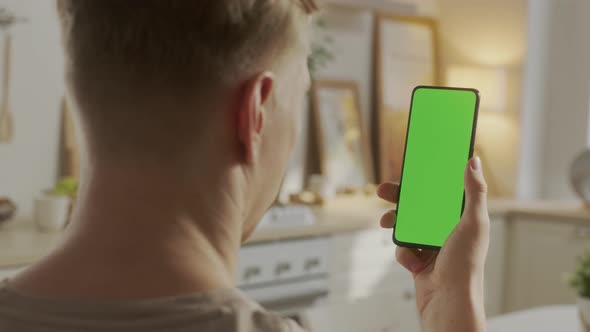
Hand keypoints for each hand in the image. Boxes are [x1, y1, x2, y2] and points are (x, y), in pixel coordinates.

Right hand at [378, 157, 488, 331]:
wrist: (448, 301)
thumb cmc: (466, 264)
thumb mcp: (474, 223)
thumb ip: (475, 191)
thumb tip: (473, 161)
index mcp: (461, 218)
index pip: (441, 192)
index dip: (426, 180)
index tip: (410, 169)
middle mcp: (446, 230)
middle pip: (418, 206)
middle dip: (399, 199)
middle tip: (382, 190)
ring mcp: (430, 245)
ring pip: (406, 225)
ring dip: (395, 223)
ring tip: (386, 222)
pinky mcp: (418, 260)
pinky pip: (403, 248)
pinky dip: (404, 253)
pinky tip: (413, 262)